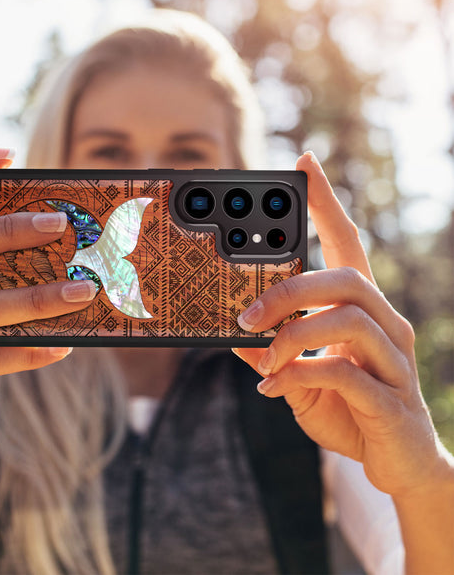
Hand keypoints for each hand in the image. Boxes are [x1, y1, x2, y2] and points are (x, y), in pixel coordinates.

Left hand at [233, 152, 450, 499]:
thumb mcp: (297, 374)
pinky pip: (345, 372)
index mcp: (361, 309)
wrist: (397, 464)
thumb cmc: (347, 408)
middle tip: (246, 316)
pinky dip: (300, 374)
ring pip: (348, 318)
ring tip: (262, 357)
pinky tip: (275, 388)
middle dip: (289, 290)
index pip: (347, 243)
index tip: (304, 163)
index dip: (327, 202)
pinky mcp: (392, 399)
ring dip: (292, 335)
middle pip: (346, 277)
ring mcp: (394, 360)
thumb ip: (270, 351)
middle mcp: (386, 324)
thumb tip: (230, 333)